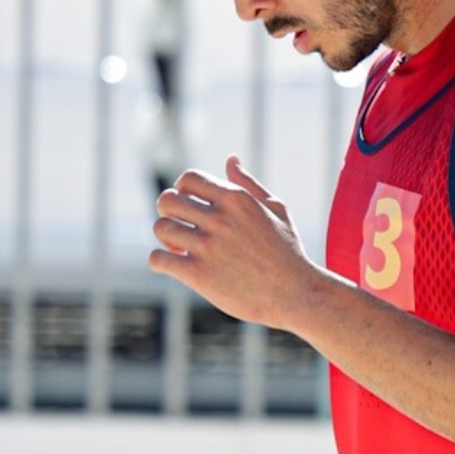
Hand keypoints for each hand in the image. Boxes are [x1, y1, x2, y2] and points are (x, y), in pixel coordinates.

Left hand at [149, 155, 314, 327]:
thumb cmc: (288, 252)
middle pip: (167, 200)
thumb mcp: (276, 210)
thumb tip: (231, 159)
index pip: (188, 179)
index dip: (182, 190)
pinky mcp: (198, 274)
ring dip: (165, 237)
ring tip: (178, 248)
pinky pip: (158, 259)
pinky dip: (159, 262)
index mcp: (236, 199)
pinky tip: (173, 266)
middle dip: (168, 212)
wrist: (296, 294)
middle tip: (180, 227)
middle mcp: (220, 218)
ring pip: (161, 228)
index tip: (190, 206)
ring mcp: (207, 246)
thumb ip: (248, 184)